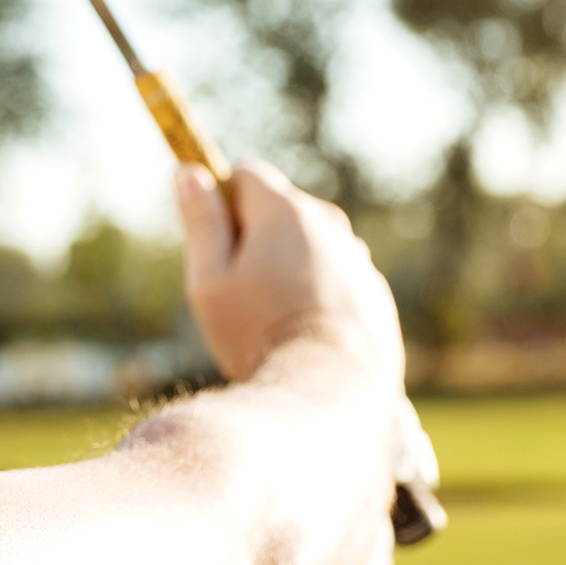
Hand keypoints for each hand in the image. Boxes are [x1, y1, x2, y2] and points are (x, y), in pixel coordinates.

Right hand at [172, 159, 403, 387]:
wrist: (330, 391)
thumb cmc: (259, 334)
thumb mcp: (209, 281)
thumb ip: (201, 223)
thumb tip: (190, 173)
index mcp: (285, 212)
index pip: (247, 173)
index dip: (223, 201)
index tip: (215, 239)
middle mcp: (330, 225)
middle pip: (281, 209)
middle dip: (256, 236)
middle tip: (239, 290)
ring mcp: (358, 260)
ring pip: (311, 246)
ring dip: (289, 266)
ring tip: (273, 319)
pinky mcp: (375, 295)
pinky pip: (336, 278)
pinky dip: (318, 294)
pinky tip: (305, 335)